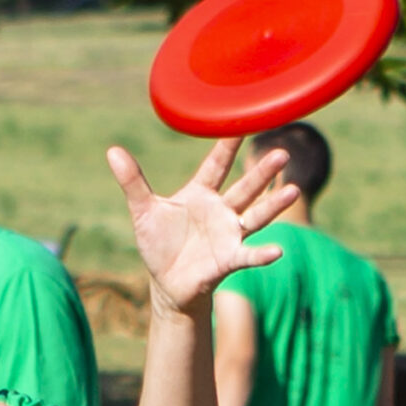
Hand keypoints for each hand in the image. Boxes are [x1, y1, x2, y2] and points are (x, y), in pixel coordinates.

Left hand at [107, 139, 295, 313]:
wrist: (166, 283)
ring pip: (255, 216)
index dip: (228, 146)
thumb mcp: (143, 211)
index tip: (243, 122)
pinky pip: (248, 255)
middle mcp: (221, 210)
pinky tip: (277, 251)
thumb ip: (133, 182)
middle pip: (245, 187)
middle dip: (262, 172)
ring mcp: (228, 235)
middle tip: (282, 153)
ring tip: (293, 190)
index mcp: (201, 193)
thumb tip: (112, 150)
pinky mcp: (228, 260)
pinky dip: (262, 254)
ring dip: (273, 205)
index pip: (217, 164)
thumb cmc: (158, 244)